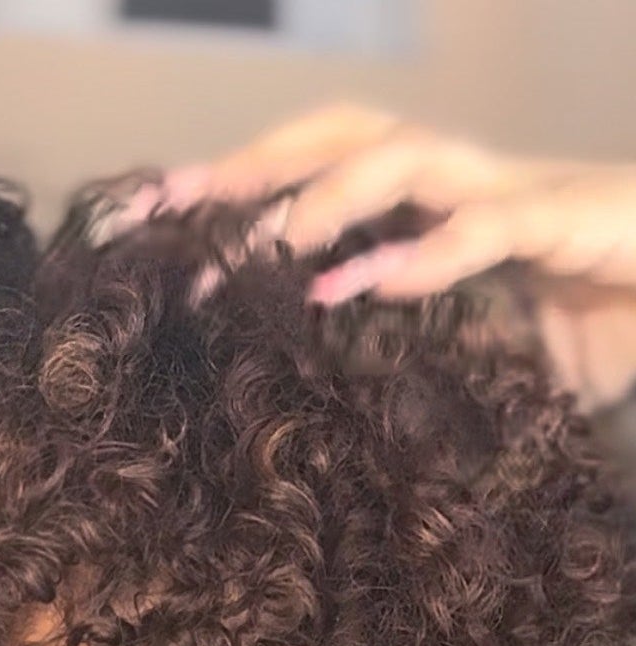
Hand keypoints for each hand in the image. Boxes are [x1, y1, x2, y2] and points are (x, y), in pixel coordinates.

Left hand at [105, 106, 635, 414]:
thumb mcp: (488, 351)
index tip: (151, 217)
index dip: (240, 179)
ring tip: (264, 252)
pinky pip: (480, 229)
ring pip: (402, 157)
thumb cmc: (604, 322)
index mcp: (439, 199)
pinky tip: (353, 288)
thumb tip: (329, 414)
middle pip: (341, 133)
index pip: (323, 162)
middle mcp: (466, 178)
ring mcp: (514, 192)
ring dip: (326, 199)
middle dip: (253, 166)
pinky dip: (415, 254)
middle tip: (171, 211)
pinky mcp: (565, 224)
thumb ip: (417, 359)